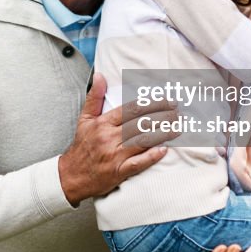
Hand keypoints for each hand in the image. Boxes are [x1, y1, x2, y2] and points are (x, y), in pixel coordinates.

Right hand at [58, 74, 176, 205]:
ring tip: (178, 127)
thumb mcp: (84, 119)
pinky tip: (164, 150)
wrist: (71, 175)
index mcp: (102, 123)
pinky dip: (151, 157)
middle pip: (140, 124)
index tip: (167, 100)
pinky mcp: (118, 172)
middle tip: (178, 112)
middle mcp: (109, 138)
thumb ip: (94, 97)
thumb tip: (100, 76)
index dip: (150, 104)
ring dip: (162, 134)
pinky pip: (137, 164)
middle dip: (162, 117)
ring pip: (142, 141)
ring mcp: (114, 156)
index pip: (130, 110)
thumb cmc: (82, 146)